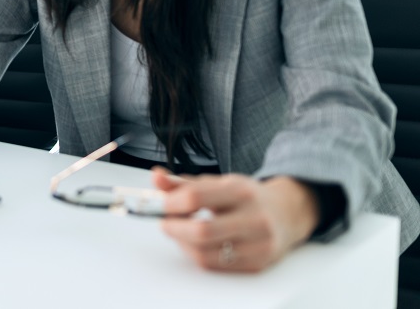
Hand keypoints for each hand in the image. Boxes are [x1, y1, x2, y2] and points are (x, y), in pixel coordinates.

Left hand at [154, 168, 320, 271]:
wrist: (288, 213)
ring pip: (206, 254)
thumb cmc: (247, 197)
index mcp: (241, 191)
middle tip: (164, 222)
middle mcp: (253, 218)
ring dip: (183, 244)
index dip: (171, 203)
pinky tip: (195, 244)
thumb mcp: (219, 182)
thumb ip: (184, 182)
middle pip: (201, 231)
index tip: (161, 204)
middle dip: (174, 228)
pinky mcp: (258, 263)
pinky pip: (216, 265)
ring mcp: (258, 244)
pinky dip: (197, 255)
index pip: (196, 197)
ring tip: (179, 232)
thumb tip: (156, 177)